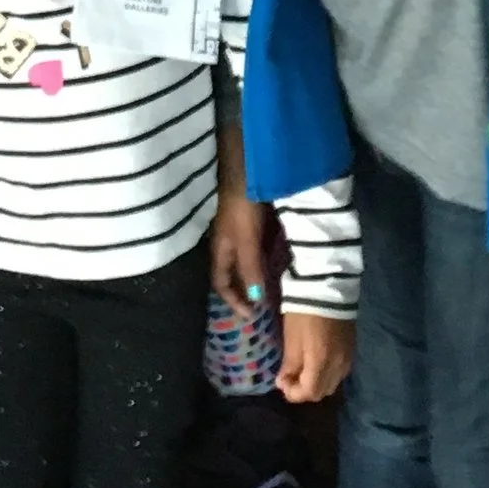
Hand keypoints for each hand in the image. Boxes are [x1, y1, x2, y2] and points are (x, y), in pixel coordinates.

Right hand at [208, 191, 270, 311]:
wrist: (243, 171)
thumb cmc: (241, 207)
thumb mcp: (246, 241)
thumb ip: (249, 269)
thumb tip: (255, 300)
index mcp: (219, 251)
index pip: (221, 285)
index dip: (234, 302)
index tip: (251, 317)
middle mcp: (223, 244)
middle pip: (230, 275)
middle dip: (241, 292)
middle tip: (258, 306)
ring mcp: (233, 231)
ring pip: (240, 262)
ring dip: (250, 277)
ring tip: (265, 287)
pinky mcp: (245, 220)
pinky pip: (250, 248)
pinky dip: (257, 260)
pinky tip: (269, 259)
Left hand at [278, 309, 354, 404]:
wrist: (328, 286)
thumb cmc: (304, 312)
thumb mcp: (292, 338)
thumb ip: (290, 364)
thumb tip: (284, 382)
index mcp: (321, 362)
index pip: (309, 393)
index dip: (293, 393)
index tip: (281, 381)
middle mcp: (338, 366)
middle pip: (322, 392)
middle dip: (304, 390)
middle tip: (290, 377)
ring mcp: (348, 358)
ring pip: (332, 383)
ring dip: (316, 383)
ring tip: (302, 370)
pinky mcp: (352, 350)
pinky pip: (339, 372)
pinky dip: (326, 374)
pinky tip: (317, 362)